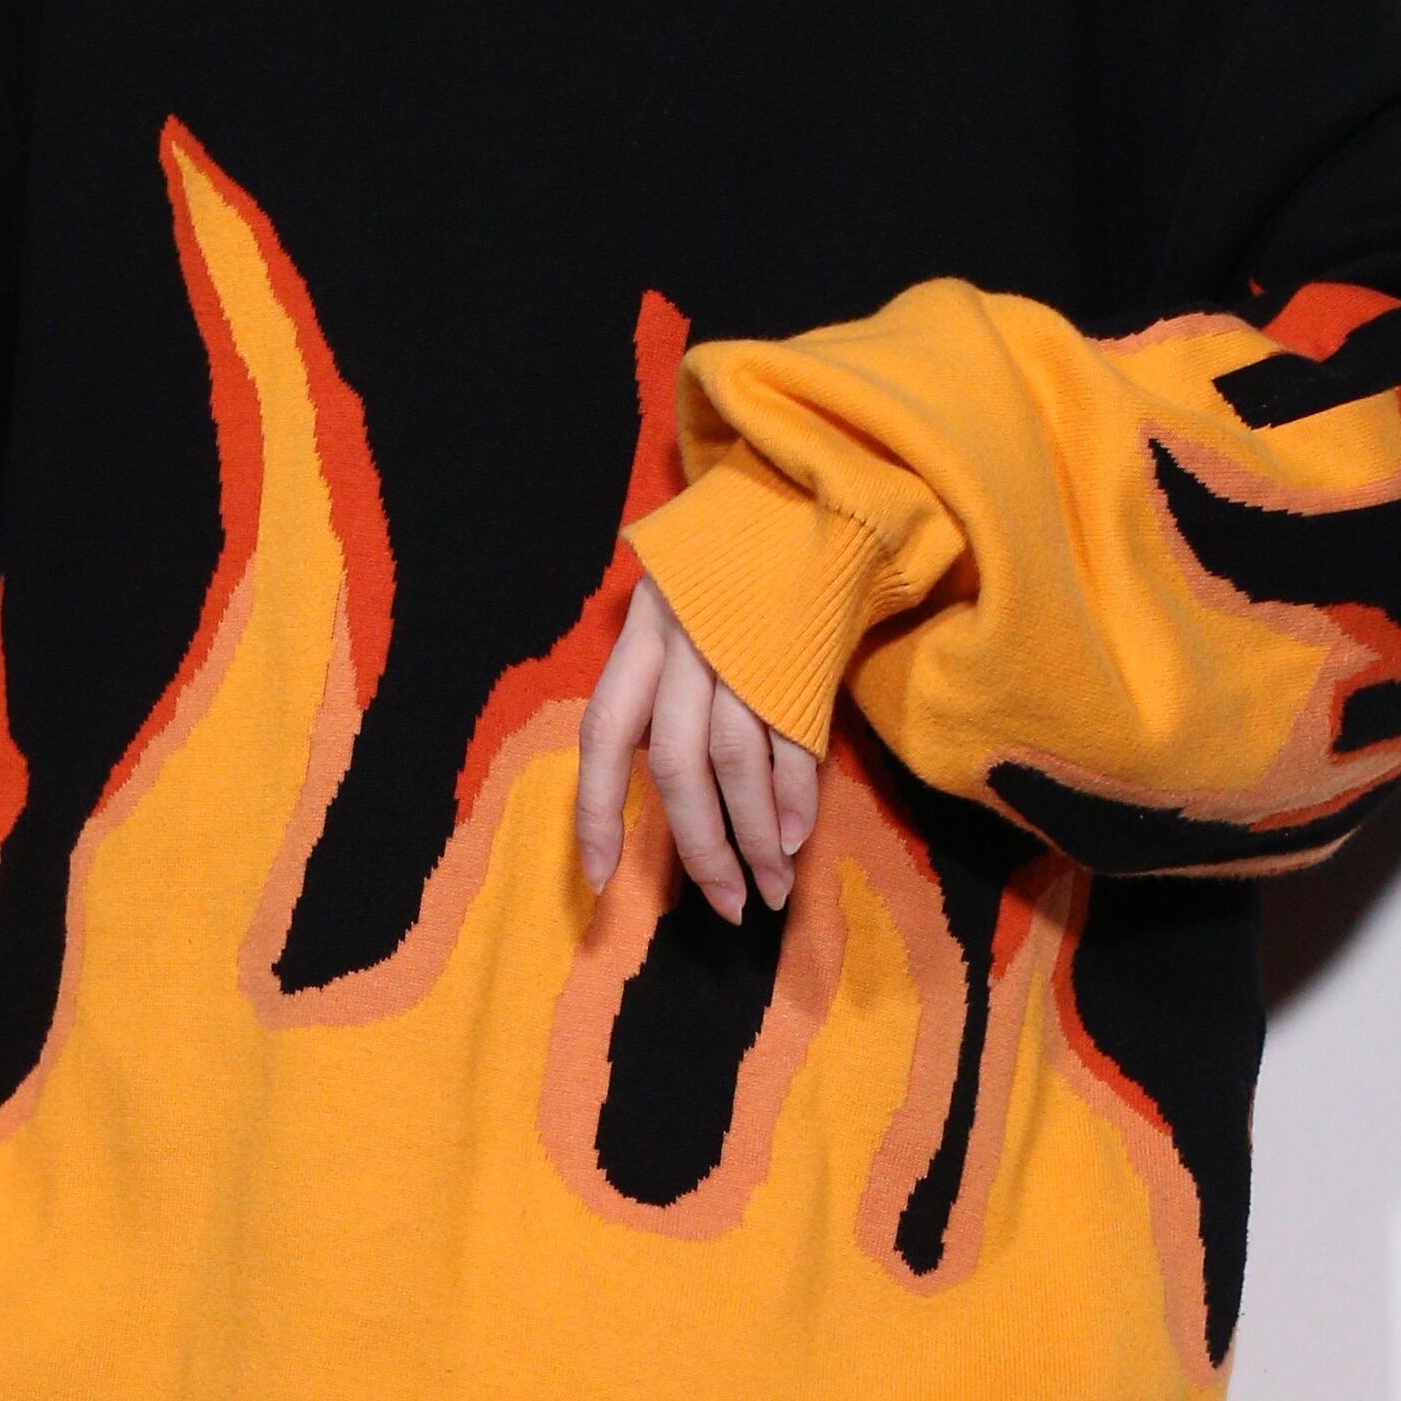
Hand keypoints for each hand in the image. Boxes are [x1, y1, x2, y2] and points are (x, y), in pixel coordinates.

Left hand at [578, 572, 820, 921]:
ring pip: (740, 763)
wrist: (803, 496)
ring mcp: (747, 650)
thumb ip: (653, 685)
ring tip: (771, 885)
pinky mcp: (802, 655)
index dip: (597, 812)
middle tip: (725, 904)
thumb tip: (653, 777)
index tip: (600, 880)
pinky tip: (796, 837)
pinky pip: (795, 741)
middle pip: (681, 766)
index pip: (604, 735)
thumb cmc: (727, 572)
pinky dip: (797, 796)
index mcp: (642, 635)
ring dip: (757, 836)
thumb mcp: (670, 611)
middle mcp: (686, 644)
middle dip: (703, 847)